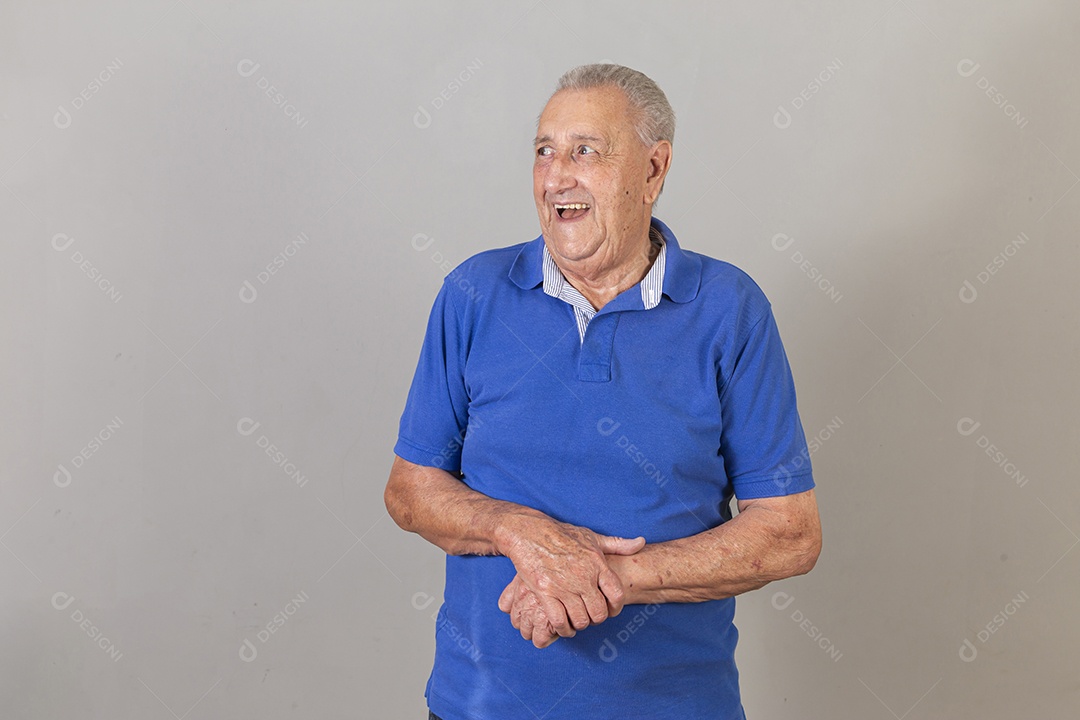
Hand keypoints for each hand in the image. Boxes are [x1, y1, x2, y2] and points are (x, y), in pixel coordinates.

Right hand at [496, 517, 644, 639]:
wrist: (530, 532)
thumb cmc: (562, 534)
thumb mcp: (592, 537)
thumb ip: (618, 544)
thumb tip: (641, 543)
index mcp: (596, 563)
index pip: (616, 594)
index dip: (616, 607)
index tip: (610, 609)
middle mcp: (582, 576)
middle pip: (599, 612)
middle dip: (596, 619)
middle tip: (591, 616)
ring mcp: (563, 586)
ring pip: (580, 620)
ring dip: (580, 625)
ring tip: (577, 621)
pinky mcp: (544, 592)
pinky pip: (559, 620)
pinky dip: (563, 629)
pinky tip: (563, 626)